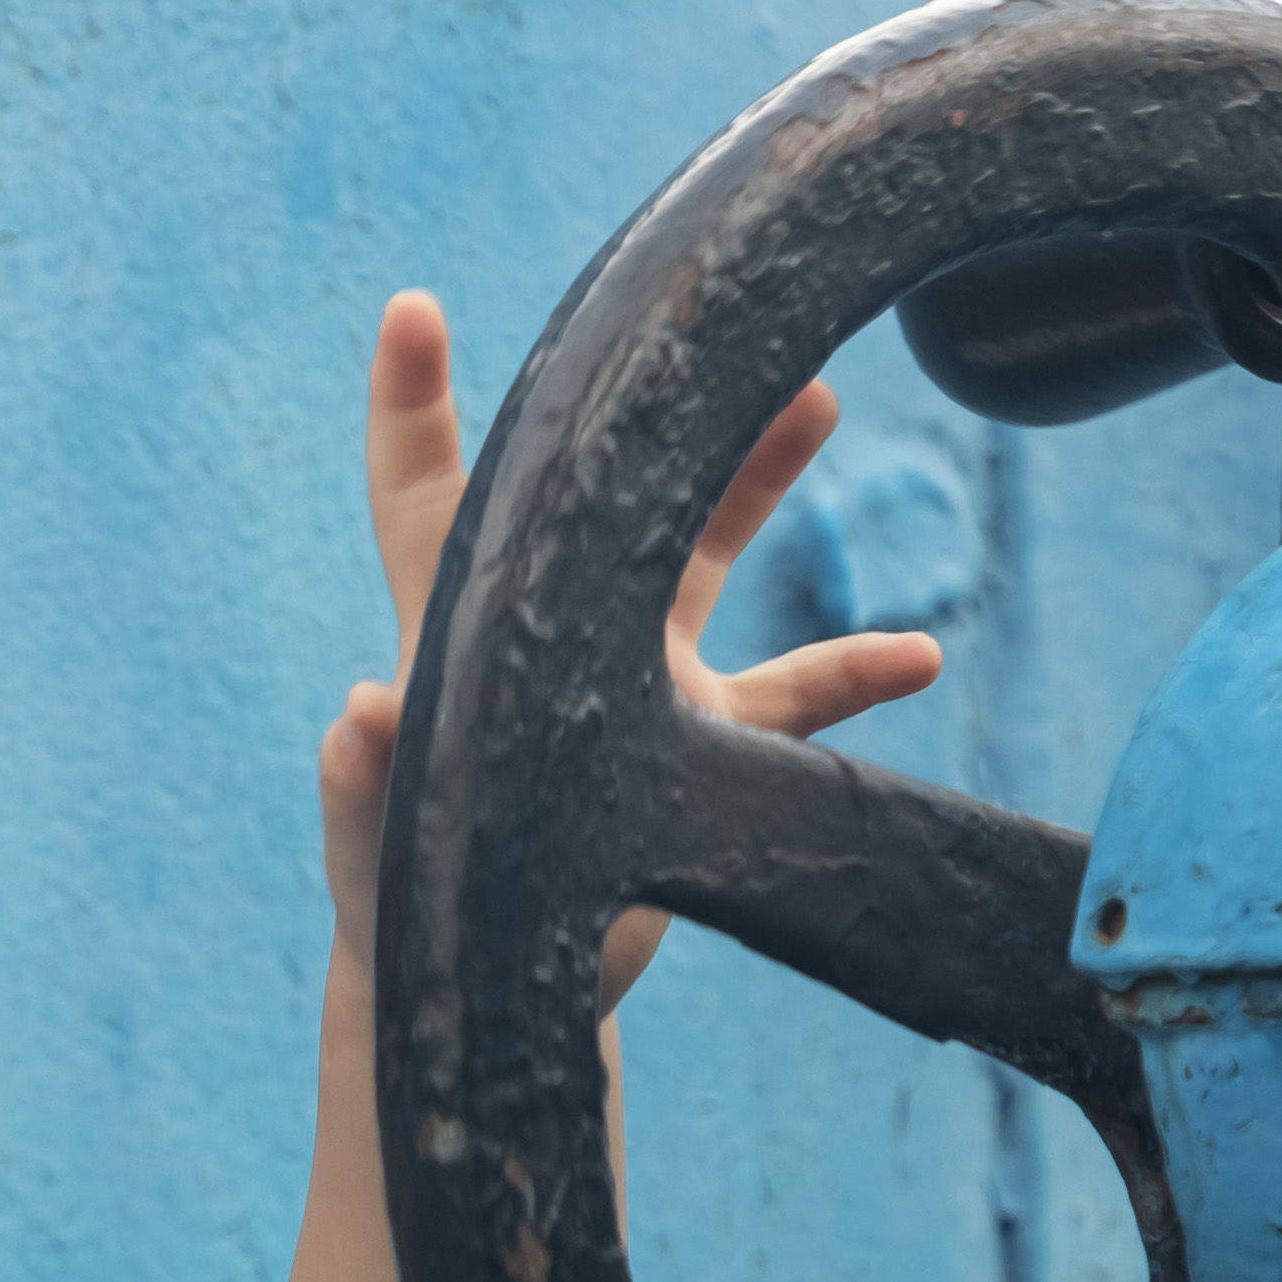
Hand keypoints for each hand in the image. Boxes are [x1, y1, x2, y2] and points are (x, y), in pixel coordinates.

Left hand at [315, 288, 946, 994]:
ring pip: (708, 552)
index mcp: (459, 627)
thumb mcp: (375, 851)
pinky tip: (921, 654)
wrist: (496, 969)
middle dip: (649, 399)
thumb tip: (360, 714)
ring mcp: (640, 679)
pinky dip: (855, 674)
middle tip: (701, 312)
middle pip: (603, 485)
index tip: (412, 312)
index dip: (413, 406)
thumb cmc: (405, 892)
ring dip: (759, 477)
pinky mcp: (704, 752)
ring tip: (815, 396)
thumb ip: (363, 789)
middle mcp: (559, 625)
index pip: (426, 497)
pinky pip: (794, 699)